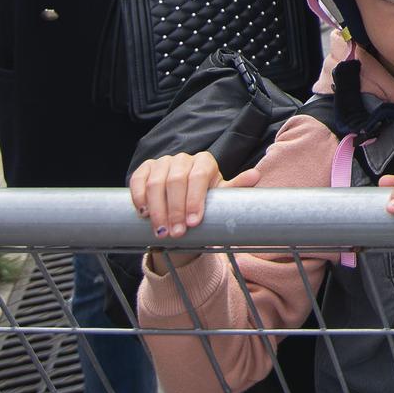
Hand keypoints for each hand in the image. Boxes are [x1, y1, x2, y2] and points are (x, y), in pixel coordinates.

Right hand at [129, 150, 254, 264]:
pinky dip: (139, 197)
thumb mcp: (220, 195)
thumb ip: (236, 187)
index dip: (195, 200)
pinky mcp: (144, 169)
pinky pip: (138, 180)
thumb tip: (255, 175)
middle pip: (176, 182)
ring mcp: (162, 162)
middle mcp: (183, 159)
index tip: (194, 223)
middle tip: (177, 233)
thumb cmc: (205, 199)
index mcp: (205, 162)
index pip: (199, 177)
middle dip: (176, 210)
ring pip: (156, 183)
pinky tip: (144, 214)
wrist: (183, 203)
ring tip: (161, 231)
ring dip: (157, 209)